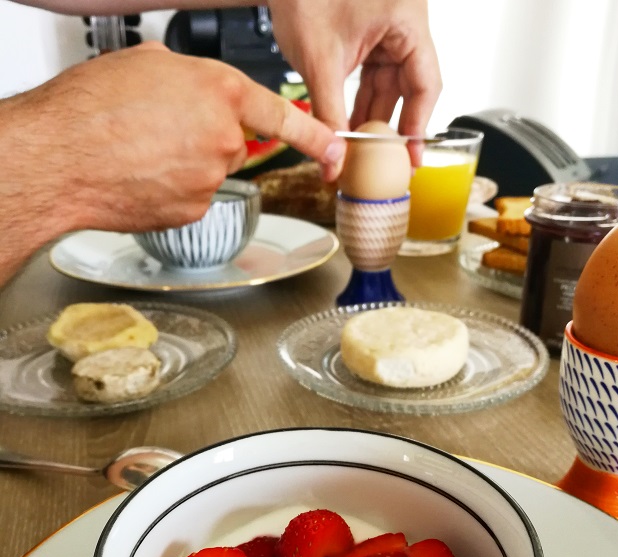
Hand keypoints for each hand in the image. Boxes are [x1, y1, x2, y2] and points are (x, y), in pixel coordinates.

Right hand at [0, 41, 345, 283]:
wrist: (61, 159)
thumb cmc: (92, 109)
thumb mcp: (146, 64)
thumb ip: (189, 78)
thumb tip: (196, 90)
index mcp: (218, 92)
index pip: (281, 115)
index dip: (313, 134)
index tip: (335, 149)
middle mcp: (222, 139)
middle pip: (234, 143)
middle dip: (207, 137)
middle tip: (161, 130)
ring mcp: (210, 179)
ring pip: (210, 171)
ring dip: (185, 163)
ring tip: (141, 152)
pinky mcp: (194, 210)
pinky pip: (193, 197)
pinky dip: (172, 188)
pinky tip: (142, 176)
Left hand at [268, 0, 441, 154]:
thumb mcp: (320, 64)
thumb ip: (329, 117)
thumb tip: (335, 162)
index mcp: (407, 19)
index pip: (426, 83)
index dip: (418, 124)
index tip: (410, 156)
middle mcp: (405, 22)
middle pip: (409, 86)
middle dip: (391, 125)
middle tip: (385, 163)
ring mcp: (390, 27)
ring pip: (389, 84)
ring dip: (373, 116)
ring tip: (361, 149)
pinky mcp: (372, 34)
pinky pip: (374, 74)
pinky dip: (362, 99)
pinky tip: (351, 125)